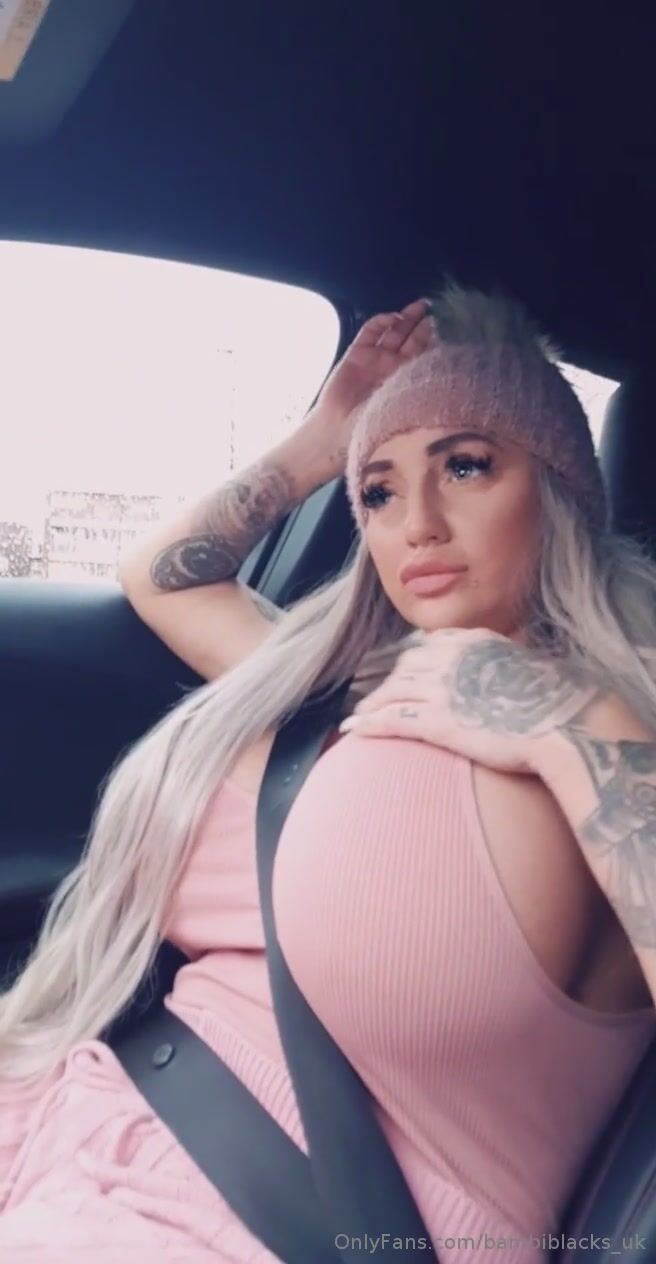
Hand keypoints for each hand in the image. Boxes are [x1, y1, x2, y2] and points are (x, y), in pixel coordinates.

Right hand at [309, 298, 435, 474]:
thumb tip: (450, 367)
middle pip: (413, 340)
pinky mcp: (357, 353)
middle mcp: (394, 368)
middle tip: (438, 310)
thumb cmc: (376, 428)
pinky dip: (381, 321)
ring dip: (407, 318)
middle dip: (425, 325)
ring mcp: (376, 359)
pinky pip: (371, 331)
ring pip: (394, 332)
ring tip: (421, 306)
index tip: (452, 328)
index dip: (437, 342)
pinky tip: (393, 318)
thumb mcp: (409, 406)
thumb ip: (424, 385)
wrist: (339, 433)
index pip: (427, 356)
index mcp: (410, 382)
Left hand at [339, 628, 600, 776]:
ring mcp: (441, 689)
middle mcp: (451, 659)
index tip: (407, 672)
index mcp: (475, 641)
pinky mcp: (436, 721)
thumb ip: (509, 667)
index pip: (431, 645)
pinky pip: (391, 718)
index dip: (415, 661)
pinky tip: (354, 729)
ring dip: (373, 703)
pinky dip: (369, 723)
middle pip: (406, 667)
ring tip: (361, 714)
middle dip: (390, 682)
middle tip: (378, 695)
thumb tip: (511, 675)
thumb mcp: (532, 668)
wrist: (566, 724)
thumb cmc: (560, 703)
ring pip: (393, 692)